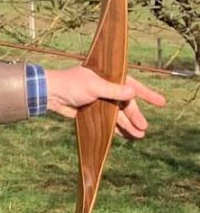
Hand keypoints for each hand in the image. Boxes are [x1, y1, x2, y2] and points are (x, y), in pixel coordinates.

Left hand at [45, 66, 165, 138]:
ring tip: (138, 136)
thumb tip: (133, 92)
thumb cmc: (70, 85)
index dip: (147, 93)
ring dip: (127, 124)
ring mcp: (100, 100)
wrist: (50, 94)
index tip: (162, 103)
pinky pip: (108, 121)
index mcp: (108, 76)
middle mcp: (106, 88)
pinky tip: (125, 136)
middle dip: (135, 115)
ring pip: (118, 114)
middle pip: (125, 103)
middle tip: (144, 127)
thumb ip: (113, 91)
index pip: (131, 84)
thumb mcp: (94, 86)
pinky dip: (116, 128)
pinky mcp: (93, 111)